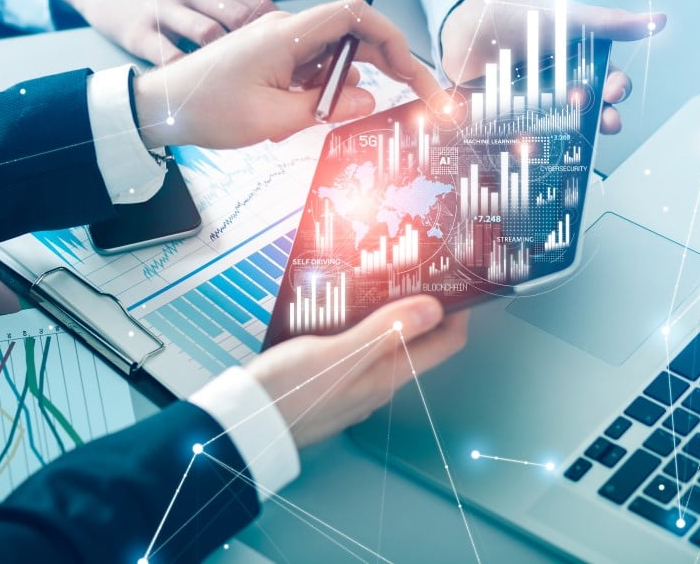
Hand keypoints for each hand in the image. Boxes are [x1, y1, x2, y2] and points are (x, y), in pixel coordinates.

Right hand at [53, 0, 311, 64]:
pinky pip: (168, 56)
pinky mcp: (139, 30)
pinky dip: (188, 74)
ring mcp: (165, 7)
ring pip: (207, 34)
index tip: (300, 57)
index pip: (258, 0)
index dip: (284, 30)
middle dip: (264, 50)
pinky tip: (202, 89)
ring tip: (247, 90)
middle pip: (239, 17)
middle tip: (281, 81)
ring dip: (230, 63)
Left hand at [132, 0, 445, 148]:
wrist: (159, 107)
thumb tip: (369, 101)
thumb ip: (326, 109)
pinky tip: (291, 121)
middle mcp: (288, 32)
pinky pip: (312, 72)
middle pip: (355, 36)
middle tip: (418, 100)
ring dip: (343, 90)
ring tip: (314, 123)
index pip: (358, 15)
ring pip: (335, 59)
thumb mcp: (272, 119)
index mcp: (288, 34)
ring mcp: (280, 46)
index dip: (393, 38)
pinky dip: (318, 95)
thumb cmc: (206, 108)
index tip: (414, 72)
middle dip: (389, 66)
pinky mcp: (272, 61)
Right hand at [246, 296, 468, 447]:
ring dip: (391, 314)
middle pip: (418, 342)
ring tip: (381, 281)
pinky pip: (358, 349)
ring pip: (386, 345)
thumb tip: (433, 308)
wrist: (242, 427)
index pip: (444, 344)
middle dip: (425, 307)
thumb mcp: (339, 353)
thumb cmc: (288, 393)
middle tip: (418, 271)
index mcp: (386, 376)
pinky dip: (361, 325)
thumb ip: (385, 330)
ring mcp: (353, 384)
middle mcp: (376, 383)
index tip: (456, 280)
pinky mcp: (329, 380)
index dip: (457, 312)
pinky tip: (343, 308)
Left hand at [439, 0, 666, 133]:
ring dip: (571, 135)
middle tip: (607, 123)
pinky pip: (527, 136)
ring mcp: (537, 103)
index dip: (616, 89)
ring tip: (575, 139)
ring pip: (562, 127)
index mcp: (579, 62)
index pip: (608, 81)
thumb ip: (610, 23)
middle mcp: (561, 86)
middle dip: (602, 119)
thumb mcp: (566, 18)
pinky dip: (533, 144)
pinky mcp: (510, 118)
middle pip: (589, 110)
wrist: (464, 25)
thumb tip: (659, 20)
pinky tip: (537, 149)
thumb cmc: (517, 16)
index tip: (616, 91)